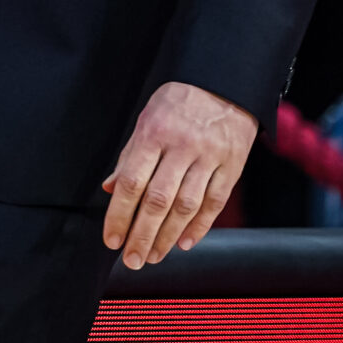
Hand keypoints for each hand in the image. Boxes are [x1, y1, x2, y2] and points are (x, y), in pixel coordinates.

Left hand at [101, 81, 258, 268]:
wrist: (223, 83)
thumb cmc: (178, 103)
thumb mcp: (146, 120)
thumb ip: (130, 156)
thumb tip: (110, 189)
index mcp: (153, 134)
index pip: (131, 182)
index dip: (119, 214)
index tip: (111, 239)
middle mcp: (181, 148)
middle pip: (159, 200)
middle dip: (142, 235)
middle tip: (132, 260)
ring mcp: (209, 158)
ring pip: (187, 206)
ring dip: (168, 237)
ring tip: (154, 255)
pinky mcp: (232, 166)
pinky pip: (215, 202)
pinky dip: (200, 226)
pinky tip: (185, 243)